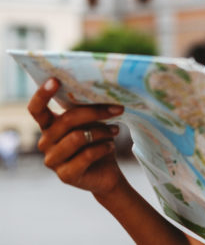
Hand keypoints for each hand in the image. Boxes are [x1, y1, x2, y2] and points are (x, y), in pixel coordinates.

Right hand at [27, 77, 125, 195]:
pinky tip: (110, 146)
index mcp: (49, 126)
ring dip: (102, 131)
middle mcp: (45, 142)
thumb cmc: (97, 141)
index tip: (55, 80)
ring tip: (115, 130)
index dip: (42, 94)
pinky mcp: (65, 175)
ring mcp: (53, 161)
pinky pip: (86, 155)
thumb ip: (87, 109)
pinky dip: (103, 147)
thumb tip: (103, 90)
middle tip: (118, 109)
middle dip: (95, 112)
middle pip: (67, 120)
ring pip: (78, 137)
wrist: (106, 173)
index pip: (36, 109)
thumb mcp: (92, 122)